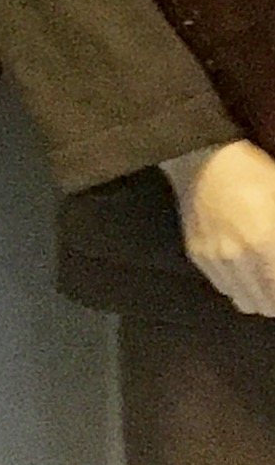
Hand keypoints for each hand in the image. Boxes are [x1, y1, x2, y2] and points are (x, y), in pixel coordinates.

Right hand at [176, 145, 274, 313]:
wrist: (204, 161)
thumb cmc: (255, 175)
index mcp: (265, 242)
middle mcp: (239, 258)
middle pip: (265, 303)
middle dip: (274, 299)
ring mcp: (215, 259)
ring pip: (242, 300)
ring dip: (258, 297)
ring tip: (266, 288)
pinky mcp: (198, 255)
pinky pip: (222, 286)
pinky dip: (237, 287)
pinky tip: (245, 275)